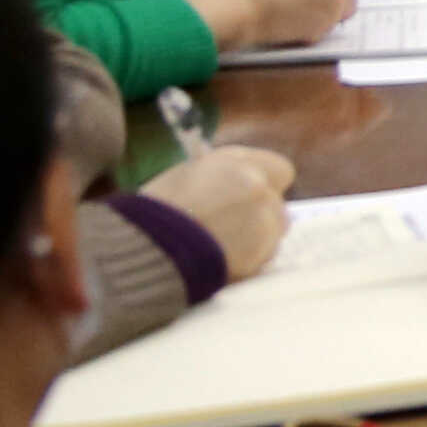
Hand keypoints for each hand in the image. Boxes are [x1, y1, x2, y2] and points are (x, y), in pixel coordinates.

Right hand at [138, 142, 294, 279]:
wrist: (147, 247)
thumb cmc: (155, 211)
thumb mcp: (188, 175)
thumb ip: (224, 176)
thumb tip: (239, 184)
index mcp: (238, 164)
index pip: (279, 170)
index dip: (267, 184)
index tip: (253, 197)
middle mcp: (256, 187)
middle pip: (277, 204)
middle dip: (262, 215)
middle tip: (233, 228)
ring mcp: (262, 220)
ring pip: (273, 232)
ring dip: (256, 240)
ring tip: (219, 248)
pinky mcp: (259, 252)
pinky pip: (264, 258)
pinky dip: (249, 261)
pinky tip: (220, 262)